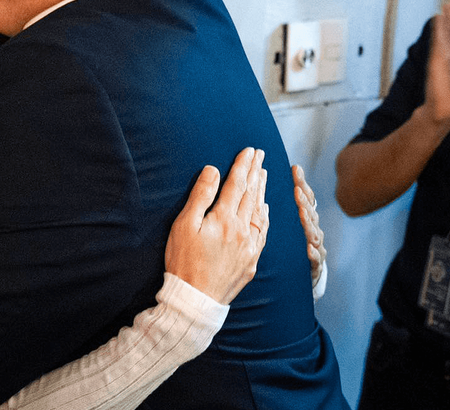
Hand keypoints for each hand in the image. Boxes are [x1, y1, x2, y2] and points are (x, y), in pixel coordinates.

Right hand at [165, 148, 268, 304]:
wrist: (196, 299)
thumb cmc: (184, 261)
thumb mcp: (184, 225)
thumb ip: (201, 196)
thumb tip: (213, 171)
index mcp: (224, 218)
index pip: (237, 185)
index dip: (243, 166)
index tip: (249, 150)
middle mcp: (242, 230)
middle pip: (251, 194)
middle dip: (255, 172)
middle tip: (260, 154)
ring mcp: (250, 246)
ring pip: (259, 211)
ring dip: (262, 190)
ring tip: (264, 173)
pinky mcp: (251, 260)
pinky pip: (263, 232)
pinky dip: (265, 216)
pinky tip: (265, 208)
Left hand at [292, 165, 325, 285]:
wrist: (311, 270)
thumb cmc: (302, 240)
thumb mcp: (299, 218)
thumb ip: (298, 196)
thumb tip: (294, 167)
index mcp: (309, 218)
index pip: (307, 198)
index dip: (302, 183)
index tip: (294, 169)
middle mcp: (315, 230)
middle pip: (311, 214)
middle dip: (304, 202)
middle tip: (296, 191)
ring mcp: (317, 247)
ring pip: (314, 234)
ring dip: (308, 224)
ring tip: (302, 213)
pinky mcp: (316, 264)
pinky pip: (315, 258)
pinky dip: (313, 253)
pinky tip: (308, 248)